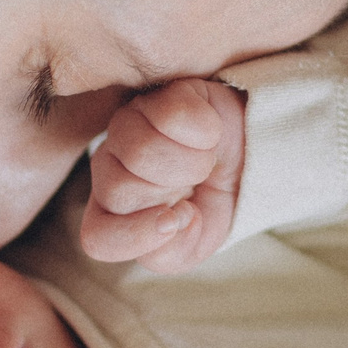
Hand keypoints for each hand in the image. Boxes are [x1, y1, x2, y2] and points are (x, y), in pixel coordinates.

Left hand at [81, 78, 245, 272]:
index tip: (178, 220)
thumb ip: (172, 252)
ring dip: (192, 162)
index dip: (135, 235)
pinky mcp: (157, 95)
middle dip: (171, 192)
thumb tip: (171, 220)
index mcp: (114, 213)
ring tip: (206, 159)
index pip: (97, 238)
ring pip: (138, 151)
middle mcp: (109, 168)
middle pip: (118, 190)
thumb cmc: (213, 198)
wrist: (250, 156)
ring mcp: (127, 126)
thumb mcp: (200, 240)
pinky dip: (205, 130)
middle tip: (196, 183)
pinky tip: (210, 133)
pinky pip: (171, 115)